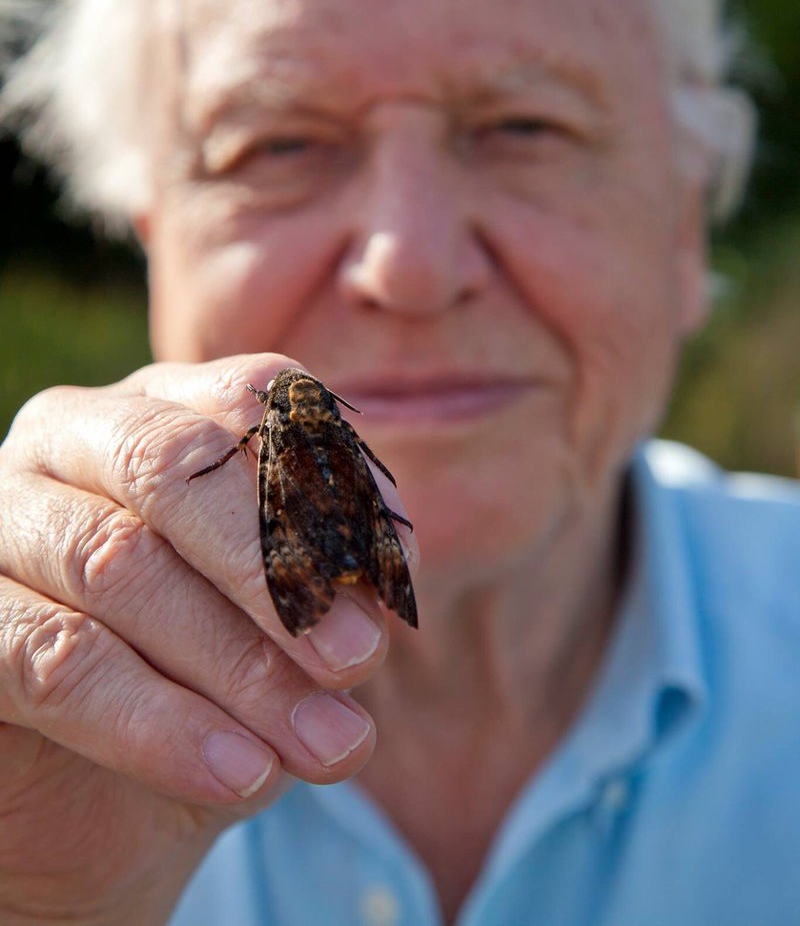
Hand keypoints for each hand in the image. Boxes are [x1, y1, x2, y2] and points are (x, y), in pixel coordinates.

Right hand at [0, 355, 416, 924]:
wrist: (106, 798)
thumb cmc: (212, 678)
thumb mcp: (290, 626)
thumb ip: (333, 580)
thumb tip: (392, 561)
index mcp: (168, 408)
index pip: (254, 397)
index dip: (329, 483)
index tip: (393, 585)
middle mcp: (75, 437)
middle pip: (174, 464)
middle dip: (274, 564)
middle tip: (359, 658)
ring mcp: (2, 517)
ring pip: (116, 562)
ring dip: (236, 664)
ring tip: (324, 745)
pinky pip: (50, 659)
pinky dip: (154, 723)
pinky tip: (238, 774)